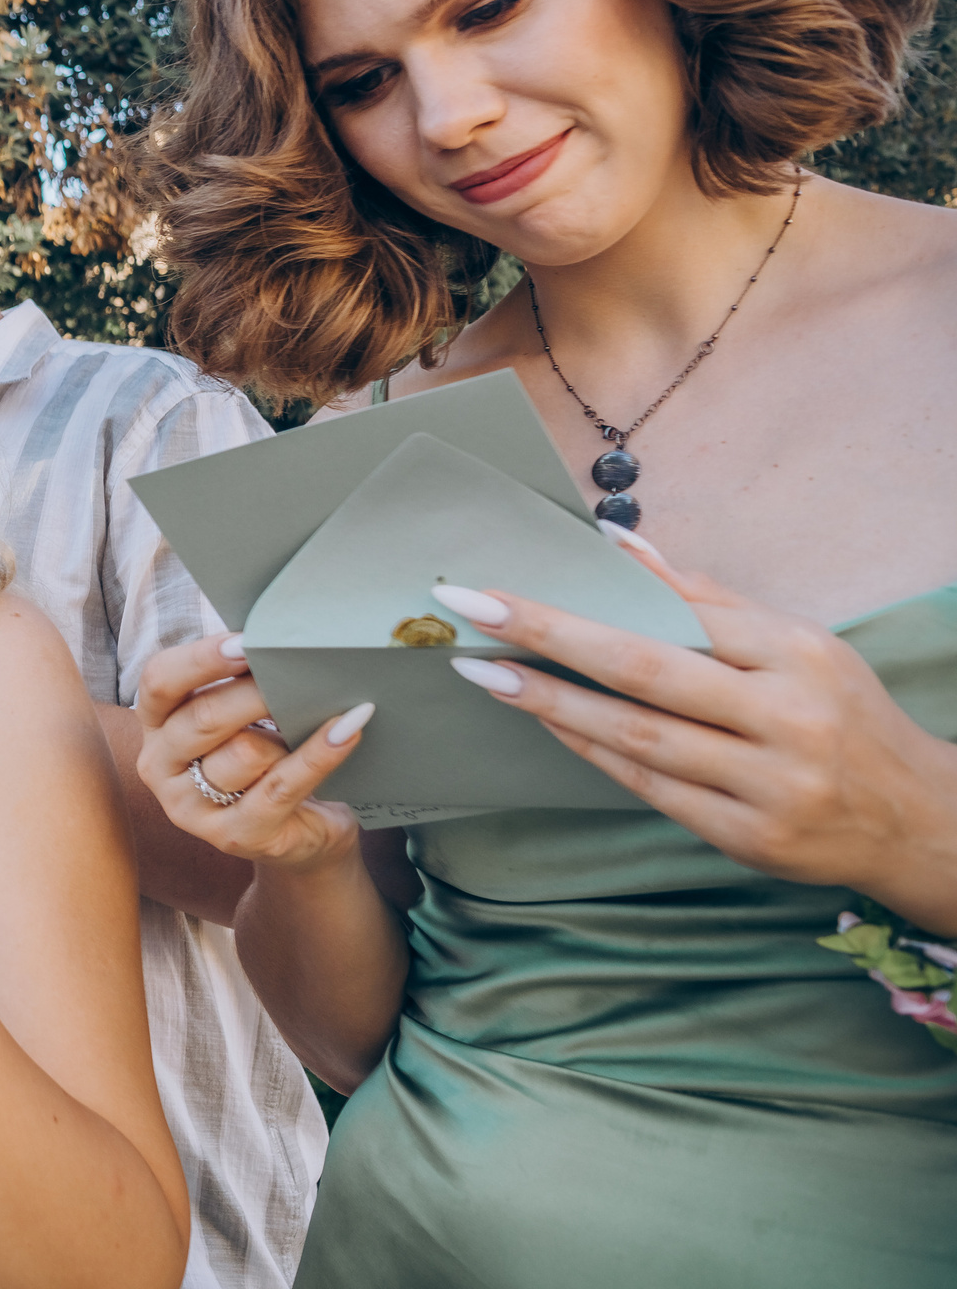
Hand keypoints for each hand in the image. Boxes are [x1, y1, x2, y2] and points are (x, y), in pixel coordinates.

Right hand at [134, 633, 373, 875]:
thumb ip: (239, 683)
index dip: (201, 658)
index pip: (160, 681)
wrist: (297, 834)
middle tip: (297, 671)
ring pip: (244, 753)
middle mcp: (159, 768)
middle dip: (254, 691)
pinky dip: (318, 754)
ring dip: (286, 733)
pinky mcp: (234, 836)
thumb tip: (276, 643)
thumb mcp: (241, 718)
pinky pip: (281, 786)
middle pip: (203, 717)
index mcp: (154, 726)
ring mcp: (192, 809)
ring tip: (316, 718)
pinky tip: (346, 730)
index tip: (247, 642)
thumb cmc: (267, 760)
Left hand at [431, 533, 956, 924]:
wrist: (918, 820)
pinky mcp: (750, 839)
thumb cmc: (841, 715)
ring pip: (638, 735)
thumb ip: (707, 599)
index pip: (677, 614)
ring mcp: (769, 784)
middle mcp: (786, 717)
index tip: (509, 579)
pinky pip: (650, 787)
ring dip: (551, 701)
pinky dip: (590, 750)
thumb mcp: (798, 644)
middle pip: (646, 668)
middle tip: (470, 609)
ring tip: (484, 672)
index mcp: (798, 653)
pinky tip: (543, 721)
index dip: (587, 597)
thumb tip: (617, 544)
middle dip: (549, 635)